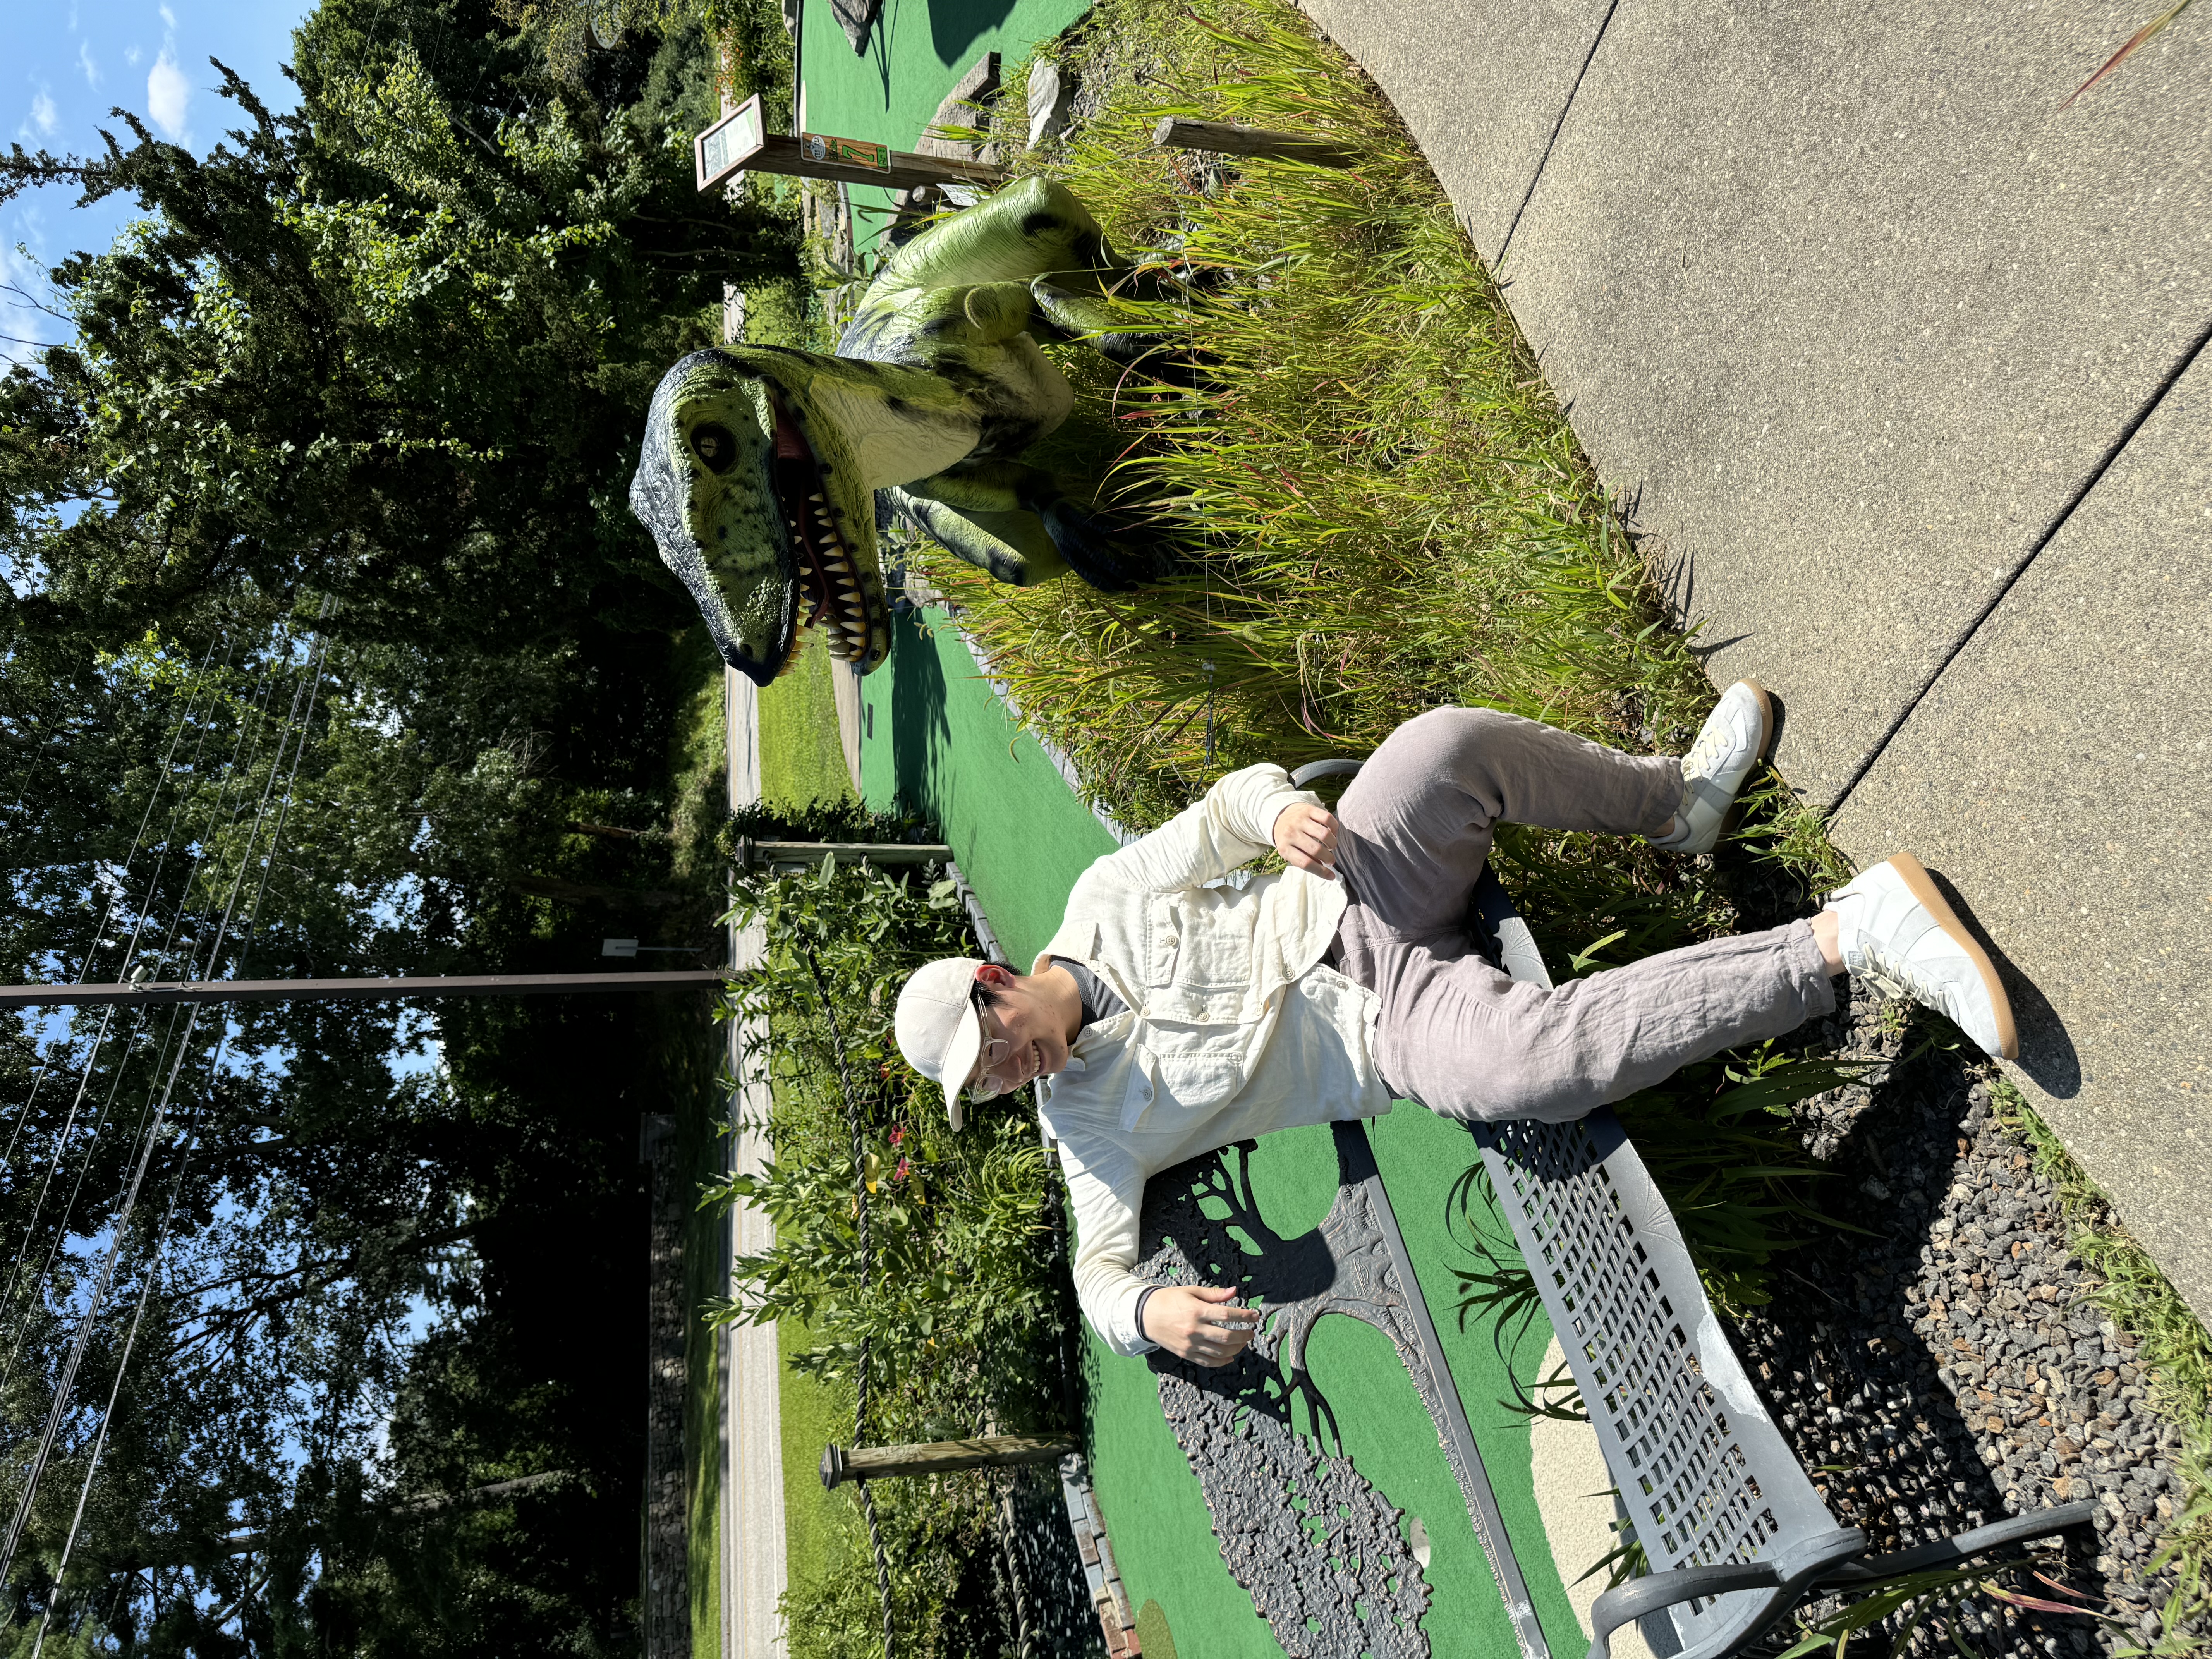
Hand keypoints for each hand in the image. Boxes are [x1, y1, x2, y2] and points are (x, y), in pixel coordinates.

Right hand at [1143, 1285, 1261, 1366]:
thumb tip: (1234, 1291)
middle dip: (1244, 1335)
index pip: (1227, 1314)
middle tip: (1251, 1332)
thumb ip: (1214, 1294)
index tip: (1255, 1316)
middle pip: (1227, 1337)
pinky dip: (1222, 1361)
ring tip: (1243, 1342)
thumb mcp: (1191, 1291)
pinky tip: (1231, 1356)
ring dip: (1236, 1348)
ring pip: (1220, 1352)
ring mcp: (1190, 1344)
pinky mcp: (1186, 1354)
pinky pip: (1208, 1362)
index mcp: (1196, 1311)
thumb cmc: (1169, 1300)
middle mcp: (1194, 1330)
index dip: (1245, 1316)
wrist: (1145, 1316)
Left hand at [1273, 801, 1339, 879]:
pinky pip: (1327, 818)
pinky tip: (1332, 832)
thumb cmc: (1288, 839)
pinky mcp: (1308, 810)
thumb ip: (1305, 861)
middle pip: (1316, 850)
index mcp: (1284, 848)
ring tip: (1330, 846)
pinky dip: (1334, 828)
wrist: (1280, 816)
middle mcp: (1291, 833)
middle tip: (1330, 860)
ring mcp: (1300, 820)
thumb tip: (1325, 871)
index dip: (1321, 871)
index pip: (1305, 863)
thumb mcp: (1290, 852)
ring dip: (1332, 843)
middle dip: (1328, 858)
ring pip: (1324, 834)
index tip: (1331, 876)